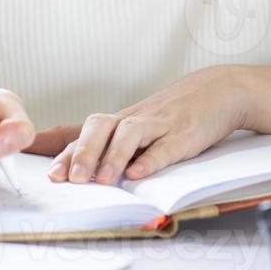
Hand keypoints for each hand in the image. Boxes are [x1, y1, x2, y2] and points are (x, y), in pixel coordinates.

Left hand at [33, 65, 255, 185]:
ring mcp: (161, 123)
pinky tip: (138, 174)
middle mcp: (137, 118)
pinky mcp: (185, 133)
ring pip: (130, 133)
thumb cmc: (178, 111)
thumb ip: (118, 144)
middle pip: (101, 126)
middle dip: (83, 153)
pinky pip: (165, 145)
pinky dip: (151, 160)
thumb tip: (86, 170)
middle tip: (71, 179)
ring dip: (113, 157)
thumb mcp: (145, 124)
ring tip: (102, 181)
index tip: (49, 174)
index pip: (86, 133)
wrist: (221, 88)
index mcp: (124, 120)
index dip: (65, 153)